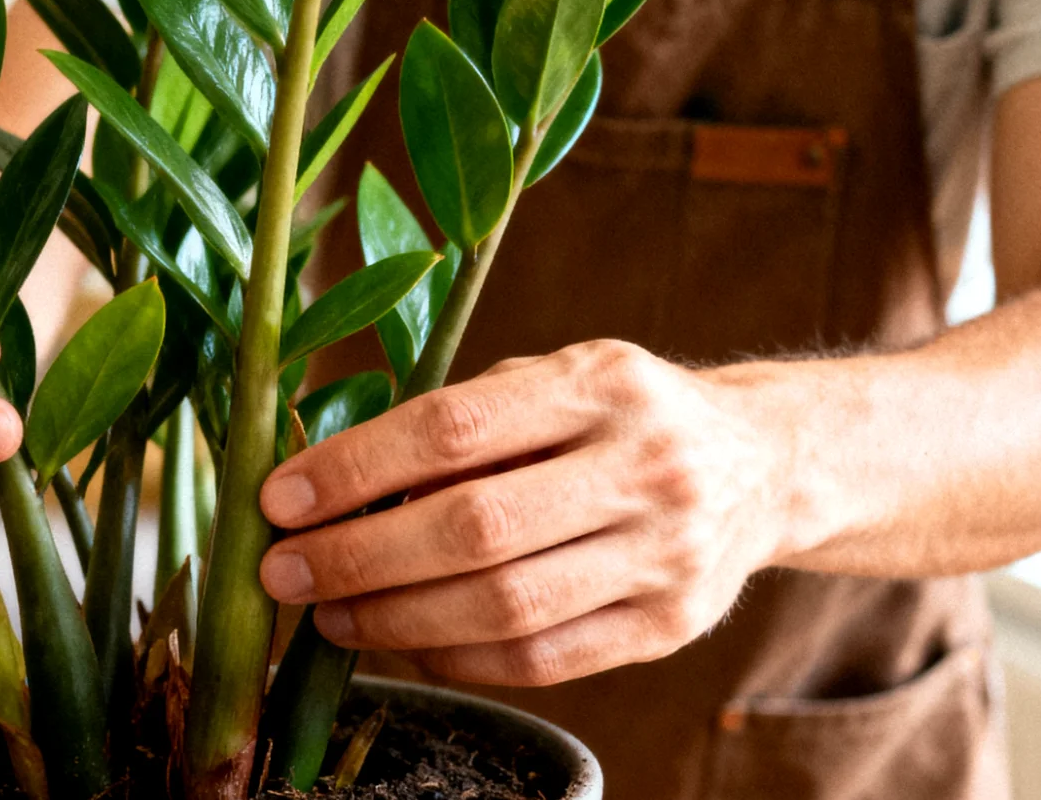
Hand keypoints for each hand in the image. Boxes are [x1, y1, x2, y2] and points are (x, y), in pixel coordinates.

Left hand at [258, 340, 801, 686]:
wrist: (761, 464)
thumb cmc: (613, 417)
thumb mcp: (550, 381)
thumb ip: (458, 423)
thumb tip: (327, 487)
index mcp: (600, 382)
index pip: (455, 429)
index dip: (355, 468)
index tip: (279, 498)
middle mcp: (643, 465)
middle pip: (474, 528)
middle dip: (358, 556)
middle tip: (281, 571)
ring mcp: (665, 553)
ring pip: (504, 607)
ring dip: (394, 620)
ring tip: (328, 615)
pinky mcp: (670, 626)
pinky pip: (541, 660)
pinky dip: (456, 659)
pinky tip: (402, 643)